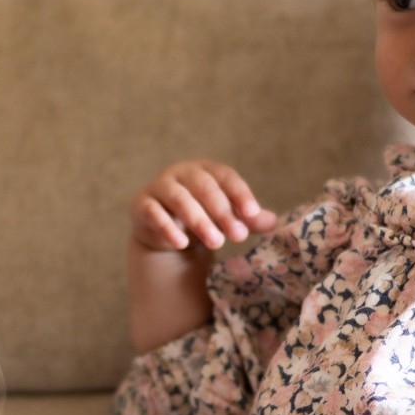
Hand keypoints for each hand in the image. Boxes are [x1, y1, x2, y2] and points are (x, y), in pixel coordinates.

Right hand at [131, 160, 278, 251]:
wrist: (166, 232)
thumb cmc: (202, 217)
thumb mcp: (227, 218)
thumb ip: (248, 219)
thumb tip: (273, 222)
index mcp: (205, 170)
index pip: (225, 176)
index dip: (240, 194)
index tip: (252, 214)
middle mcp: (182, 173)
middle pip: (204, 186)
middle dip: (223, 211)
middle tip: (239, 236)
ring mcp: (160, 187)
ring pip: (180, 198)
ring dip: (200, 220)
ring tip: (217, 243)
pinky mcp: (142, 205)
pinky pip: (154, 213)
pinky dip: (168, 228)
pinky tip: (181, 244)